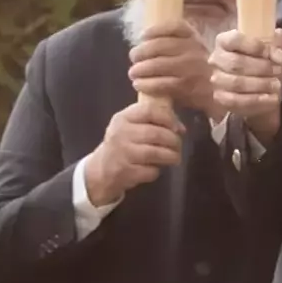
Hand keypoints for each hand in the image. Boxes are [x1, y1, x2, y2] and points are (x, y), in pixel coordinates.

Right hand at [81, 96, 184, 213]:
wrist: (101, 169)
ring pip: (155, 152)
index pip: (149, 111)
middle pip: (155, 133)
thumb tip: (180, 128)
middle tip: (178, 146)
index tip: (177, 127)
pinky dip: (157, 170)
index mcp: (122, 118)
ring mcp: (122, 153)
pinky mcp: (125, 172)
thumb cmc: (122, 144)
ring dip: (170, 156)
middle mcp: (120, 133)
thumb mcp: (130, 126)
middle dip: (173, 140)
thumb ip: (152, 121)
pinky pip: (150, 170)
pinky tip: (155, 168)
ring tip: (175, 158)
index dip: (168, 118)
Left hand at [124, 17, 210, 112]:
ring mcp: (192, 68)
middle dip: (141, 51)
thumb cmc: (198, 69)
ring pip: (159, 64)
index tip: (142, 35)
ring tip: (133, 72)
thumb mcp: (193, 49)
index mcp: (195, 37)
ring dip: (140, 69)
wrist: (218, 92)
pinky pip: (161, 83)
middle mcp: (194, 49)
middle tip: (133, 57)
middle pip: (161, 45)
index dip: (155, 29)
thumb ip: (174, 42)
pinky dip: (146, 84)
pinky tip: (139, 85)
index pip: (174, 26)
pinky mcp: (187, 86)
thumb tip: (144, 42)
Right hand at [209, 24, 281, 138]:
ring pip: (236, 83)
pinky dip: (257, 100)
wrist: (263, 83)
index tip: (274, 54)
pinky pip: (237, 101)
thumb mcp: (275, 44)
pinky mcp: (221, 98)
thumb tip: (277, 54)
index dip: (255, 46)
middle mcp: (216, 59)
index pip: (234, 40)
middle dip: (261, 67)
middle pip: (235, 63)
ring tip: (276, 85)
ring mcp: (217, 80)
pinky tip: (272, 98)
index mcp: (225, 41)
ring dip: (260, 84)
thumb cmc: (266, 59)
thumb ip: (279, 41)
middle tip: (278, 70)